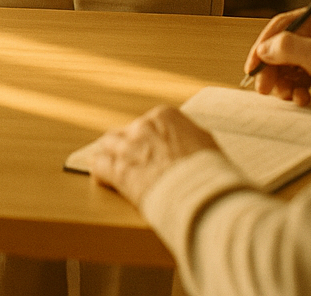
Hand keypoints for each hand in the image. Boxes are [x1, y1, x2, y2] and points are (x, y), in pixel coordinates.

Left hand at [89, 106, 218, 207]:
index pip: (148, 123)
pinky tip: (103, 178)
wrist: (203, 194)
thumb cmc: (211, 171)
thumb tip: (185, 140)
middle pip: (125, 132)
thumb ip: (187, 137)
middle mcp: (143, 127)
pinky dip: (101, 172)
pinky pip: (99, 166)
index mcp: (165, 116)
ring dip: (112, 156)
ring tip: (113, 167)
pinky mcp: (119, 171)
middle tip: (133, 160)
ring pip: (108, 145)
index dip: (147, 139)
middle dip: (128, 146)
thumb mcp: (204, 143)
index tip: (151, 149)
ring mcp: (129, 147)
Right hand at [244, 4, 310, 106]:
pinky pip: (304, 77)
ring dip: (285, 82)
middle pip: (283, 48)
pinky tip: (303, 99)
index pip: (281, 27)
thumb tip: (264, 48)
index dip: (262, 47)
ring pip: (291, 65)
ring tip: (289, 98)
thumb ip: (288, 48)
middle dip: (273, 70)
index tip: (251, 68)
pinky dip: (299, 89)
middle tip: (265, 90)